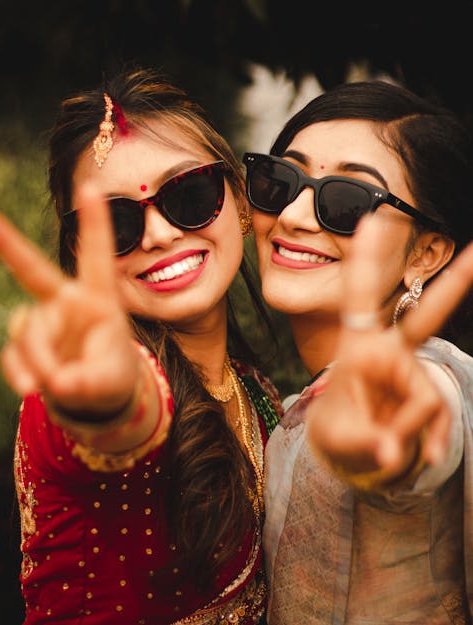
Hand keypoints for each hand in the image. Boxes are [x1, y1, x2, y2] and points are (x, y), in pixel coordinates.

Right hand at [0, 185, 139, 415]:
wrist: (93, 395)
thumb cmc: (112, 376)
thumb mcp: (112, 381)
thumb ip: (89, 382)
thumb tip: (57, 385)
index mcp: (97, 299)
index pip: (96, 257)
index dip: (94, 223)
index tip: (90, 186)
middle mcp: (65, 302)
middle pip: (32, 270)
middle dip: (6, 242)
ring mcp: (41, 320)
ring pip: (27, 332)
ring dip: (37, 360)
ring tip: (54, 384)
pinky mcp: (23, 343)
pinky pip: (13, 354)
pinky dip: (20, 373)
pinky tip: (31, 388)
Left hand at [307, 216, 472, 481]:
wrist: (349, 449)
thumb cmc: (339, 431)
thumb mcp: (344, 440)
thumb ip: (370, 444)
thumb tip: (395, 454)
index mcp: (358, 348)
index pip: (360, 299)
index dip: (366, 261)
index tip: (371, 221)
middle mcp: (389, 353)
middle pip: (425, 317)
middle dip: (454, 286)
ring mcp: (412, 372)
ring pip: (426, 399)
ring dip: (409, 430)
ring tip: (384, 447)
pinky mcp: (428, 393)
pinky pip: (440, 414)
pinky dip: (434, 439)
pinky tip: (427, 455)